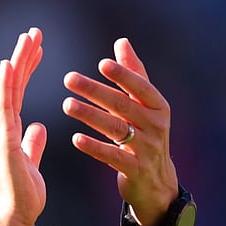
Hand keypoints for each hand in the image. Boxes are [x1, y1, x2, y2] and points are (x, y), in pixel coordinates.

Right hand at [0, 27, 47, 225]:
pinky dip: (7, 82)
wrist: (10, 217)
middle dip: (24, 56)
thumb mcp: (30, 163)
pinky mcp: (2, 137)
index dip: (27, 69)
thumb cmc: (20, 197)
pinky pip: (4, 104)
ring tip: (30, 36)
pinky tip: (11, 62)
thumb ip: (32, 143)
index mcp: (7, 130)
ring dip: (19, 60)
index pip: (19, 92)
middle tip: (35, 32)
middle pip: (14, 84)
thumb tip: (38, 127)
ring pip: (9, 87)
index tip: (37, 49)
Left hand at [62, 37, 178, 225]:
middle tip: (68, 79)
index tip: (102, 64)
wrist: (157, 183)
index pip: (141, 87)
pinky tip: (75, 138)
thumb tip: (121, 42)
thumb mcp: (146, 107)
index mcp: (159, 107)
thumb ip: (134, 75)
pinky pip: (112, 156)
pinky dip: (94, 147)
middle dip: (95, 90)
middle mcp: (156, 126)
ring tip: (66, 105)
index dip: (123, 75)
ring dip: (89, 115)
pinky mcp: (135, 169)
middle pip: (122, 104)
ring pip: (115, 128)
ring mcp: (147, 149)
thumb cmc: (147, 136)